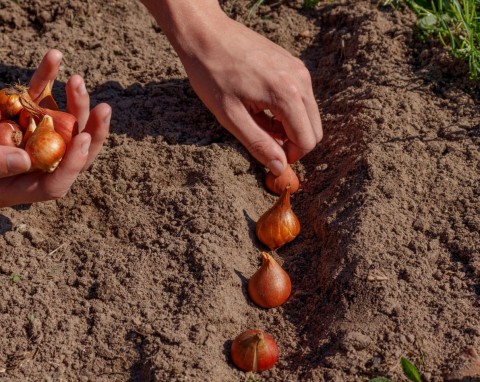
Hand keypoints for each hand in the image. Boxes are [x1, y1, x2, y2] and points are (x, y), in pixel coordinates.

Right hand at [0, 49, 110, 207]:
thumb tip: (23, 159)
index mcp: (33, 183)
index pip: (61, 177)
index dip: (75, 161)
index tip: (84, 139)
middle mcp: (43, 159)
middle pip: (75, 146)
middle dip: (93, 127)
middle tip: (103, 108)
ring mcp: (36, 133)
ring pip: (65, 118)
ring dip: (75, 99)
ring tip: (77, 80)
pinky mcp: (25, 112)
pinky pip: (40, 95)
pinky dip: (46, 76)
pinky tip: (55, 57)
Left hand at [180, 16, 322, 175]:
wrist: (206, 34)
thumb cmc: (213, 75)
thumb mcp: (231, 116)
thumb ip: (258, 144)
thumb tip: (279, 168)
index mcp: (287, 95)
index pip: (307, 141)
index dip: (289, 155)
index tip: (269, 154)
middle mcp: (301, 80)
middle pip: (314, 130)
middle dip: (293, 143)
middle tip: (264, 139)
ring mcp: (299, 69)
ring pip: (309, 115)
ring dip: (290, 126)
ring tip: (259, 119)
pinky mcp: (293, 64)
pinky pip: (302, 97)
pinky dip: (288, 110)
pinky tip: (262, 105)